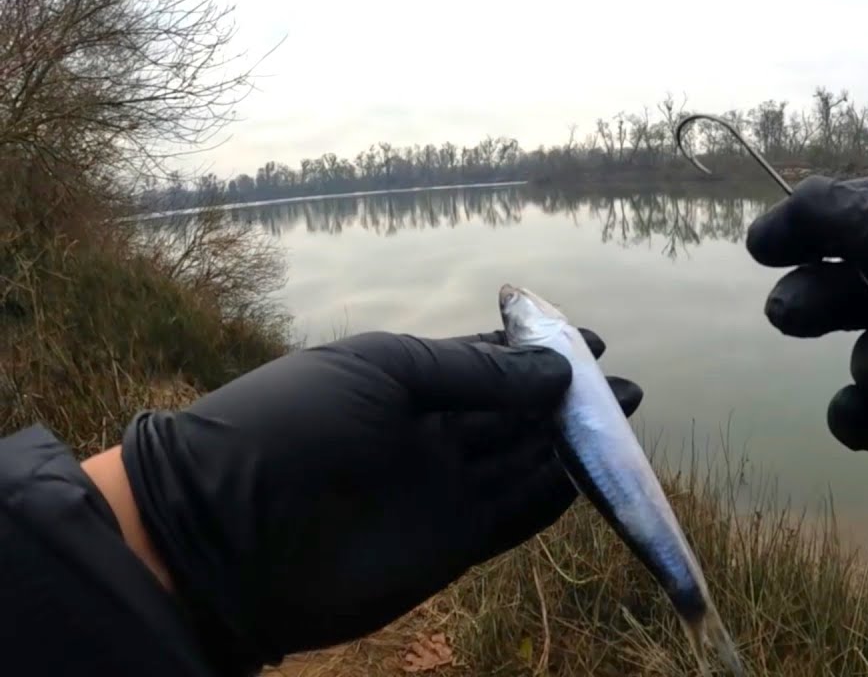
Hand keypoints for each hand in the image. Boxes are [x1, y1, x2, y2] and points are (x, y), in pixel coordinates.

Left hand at [121, 329, 641, 673]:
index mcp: (401, 383)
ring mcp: (438, 490)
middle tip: (623, 389)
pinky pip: (513, 516)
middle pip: (512, 415)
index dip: (536, 354)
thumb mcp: (382, 370)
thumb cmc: (294, 425)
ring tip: (622, 422)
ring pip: (520, 463)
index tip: (590, 341)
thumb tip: (556, 372)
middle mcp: (425, 434)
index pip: (485, 363)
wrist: (225, 533)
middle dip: (566, 401)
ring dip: (570, 446)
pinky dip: (550, 497)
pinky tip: (585, 475)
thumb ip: (473, 372)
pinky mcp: (448, 545)